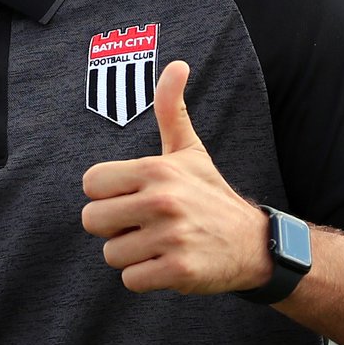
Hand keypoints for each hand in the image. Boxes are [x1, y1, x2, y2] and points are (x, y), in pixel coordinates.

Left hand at [81, 61, 271, 294]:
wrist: (253, 244)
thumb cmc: (210, 194)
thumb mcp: (189, 150)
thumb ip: (171, 109)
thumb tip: (177, 64)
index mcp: (156, 170)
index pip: (90, 184)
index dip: (106, 194)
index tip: (131, 197)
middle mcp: (162, 201)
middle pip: (92, 220)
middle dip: (113, 227)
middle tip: (142, 224)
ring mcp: (170, 237)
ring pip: (111, 254)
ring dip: (131, 255)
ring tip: (158, 243)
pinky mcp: (178, 270)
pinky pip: (130, 280)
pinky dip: (145, 277)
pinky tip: (167, 263)